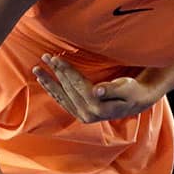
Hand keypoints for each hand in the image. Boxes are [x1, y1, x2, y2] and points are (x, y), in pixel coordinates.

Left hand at [32, 54, 154, 122]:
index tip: (56, 58)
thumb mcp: (127, 88)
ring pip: (61, 97)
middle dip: (55, 72)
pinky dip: (52, 91)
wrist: (136, 102)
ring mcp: (83, 116)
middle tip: (44, 57)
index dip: (66, 71)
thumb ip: (112, 89)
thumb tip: (98, 90)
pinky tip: (45, 82)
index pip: (78, 85)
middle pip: (67, 89)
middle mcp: (88, 114)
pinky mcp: (80, 114)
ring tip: (37, 69)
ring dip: (48, 82)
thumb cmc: (133, 91)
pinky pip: (62, 102)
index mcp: (98, 108)